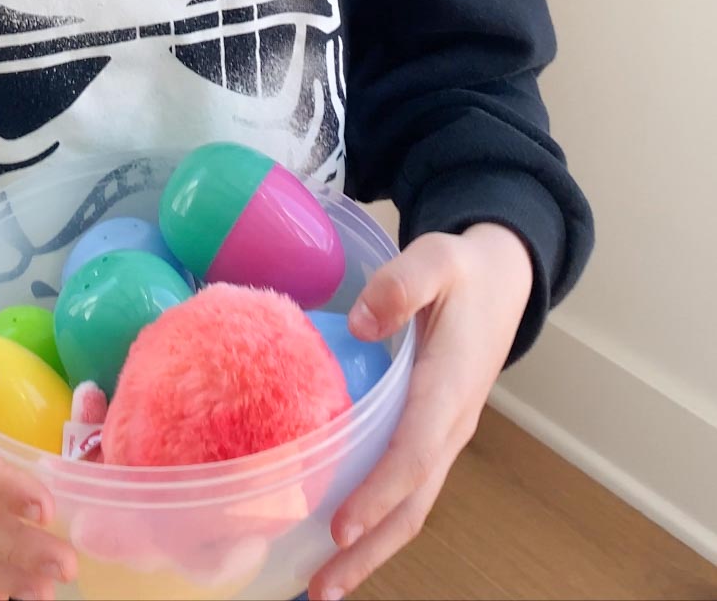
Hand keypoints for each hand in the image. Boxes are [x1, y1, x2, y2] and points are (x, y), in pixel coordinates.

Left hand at [309, 222, 532, 599]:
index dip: (379, 494)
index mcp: (449, 387)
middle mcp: (450, 424)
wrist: (504, 280)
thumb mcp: (436, 258)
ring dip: (372, 548)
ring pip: (412, 505)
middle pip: (413, 503)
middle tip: (321, 590)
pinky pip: (408, 486)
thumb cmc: (464, 271)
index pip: (414, 453)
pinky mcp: (434, 433)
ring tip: (323, 585)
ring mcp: (444, 434)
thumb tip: (362, 326)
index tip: (341, 527)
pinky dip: (378, 518)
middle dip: (370, 549)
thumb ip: (401, 284)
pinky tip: (342, 534)